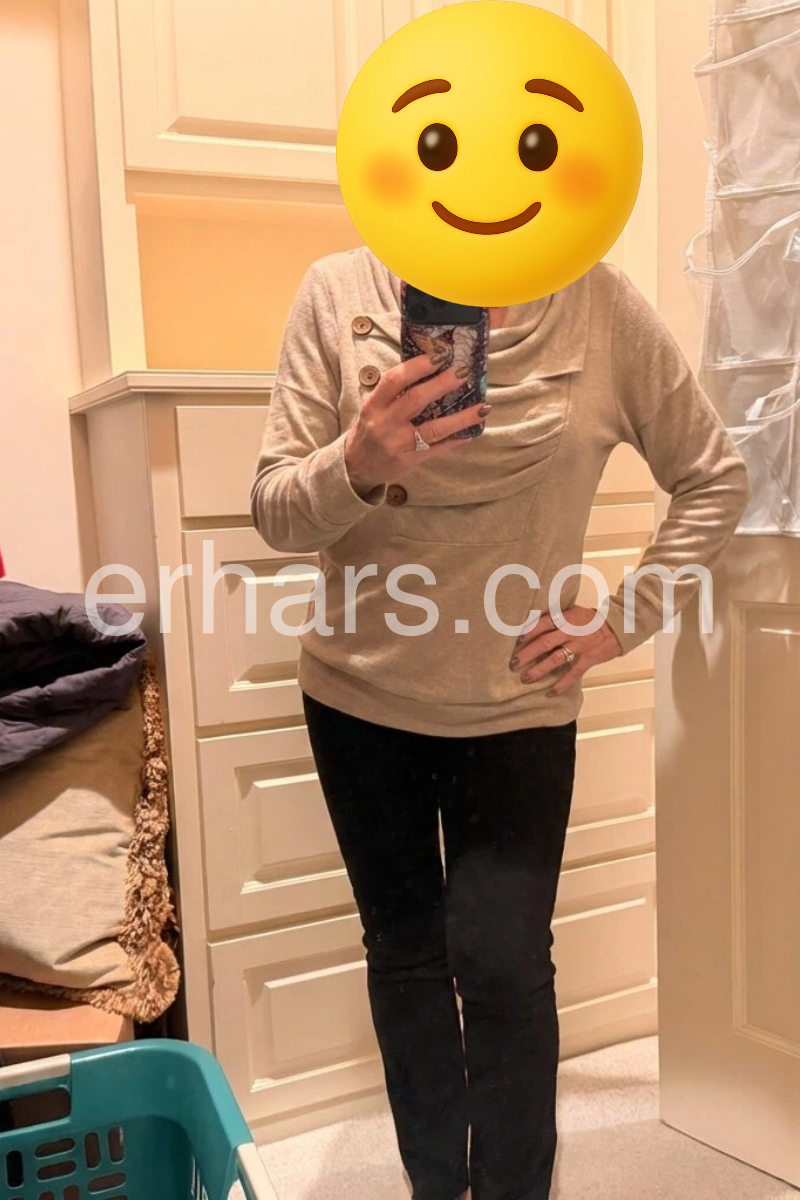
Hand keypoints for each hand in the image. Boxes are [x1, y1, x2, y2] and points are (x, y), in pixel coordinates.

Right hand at [344, 354, 487, 493]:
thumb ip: (395, 392)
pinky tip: (472, 431)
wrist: (357, 466)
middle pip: (416, 400)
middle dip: (442, 384)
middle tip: (463, 372)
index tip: (439, 355)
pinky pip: (438, 448)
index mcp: (374, 405)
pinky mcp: (410, 461)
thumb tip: (429, 367)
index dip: (417, 366)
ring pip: (434, 428)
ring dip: (461, 417)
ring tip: (482, 407)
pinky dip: (456, 439)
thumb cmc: (370, 430)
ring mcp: (398, 444)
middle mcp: (385, 423)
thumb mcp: (374, 407)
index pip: (395, 380)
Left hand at [509, 606, 622, 695]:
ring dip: (539, 670)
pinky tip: (550, 693)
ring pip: (556, 659)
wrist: (617, 627)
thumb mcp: (572, 611)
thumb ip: (555, 617)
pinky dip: (562, 685)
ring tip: (525, 678)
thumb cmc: (590, 619)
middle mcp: (570, 632)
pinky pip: (573, 674)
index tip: (515, 640)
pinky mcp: (588, 659)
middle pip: (545, 642)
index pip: (543, 623)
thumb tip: (531, 623)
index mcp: (566, 618)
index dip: (528, 631)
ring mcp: (579, 646)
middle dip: (527, 654)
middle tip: (513, 663)